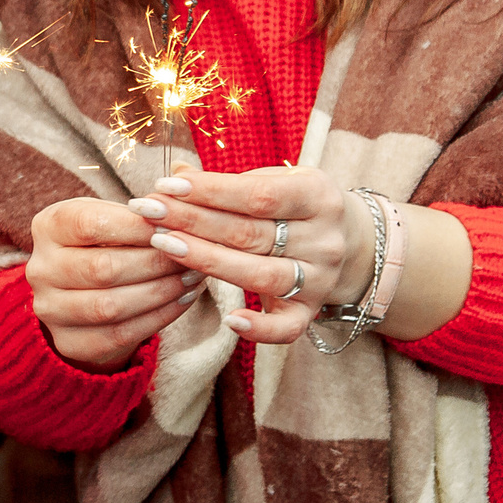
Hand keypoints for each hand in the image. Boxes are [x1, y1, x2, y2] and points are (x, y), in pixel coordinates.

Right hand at [28, 196, 199, 371]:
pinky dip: (157, 318)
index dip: (135, 227)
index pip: (89, 224)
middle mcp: (40, 268)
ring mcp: (50, 309)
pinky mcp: (69, 341)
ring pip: (110, 306)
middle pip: (102, 268)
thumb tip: (185, 182)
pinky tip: (182, 300)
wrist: (83, 294)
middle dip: (155, 262)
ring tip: (193, 277)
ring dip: (160, 292)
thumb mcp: (113, 215)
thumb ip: (142, 206)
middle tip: (192, 255)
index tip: (173, 226)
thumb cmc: (106, 243)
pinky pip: (118, 335)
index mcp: (48, 226)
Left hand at [127, 167, 369, 343]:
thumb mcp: (276, 181)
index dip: (209, 190)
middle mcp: (324, 239)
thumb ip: (230, 181)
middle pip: (251, 233)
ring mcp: (320, 279)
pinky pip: (288, 328)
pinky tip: (228, 320)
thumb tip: (176, 174)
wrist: (354, 243)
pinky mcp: (312, 311)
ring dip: (209, 262)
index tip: (166, 185)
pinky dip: (259, 328)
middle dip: (193, 221)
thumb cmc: (296, 206)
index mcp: (317, 195)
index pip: (257, 194)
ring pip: (262, 276)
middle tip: (149, 212)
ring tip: (164, 246)